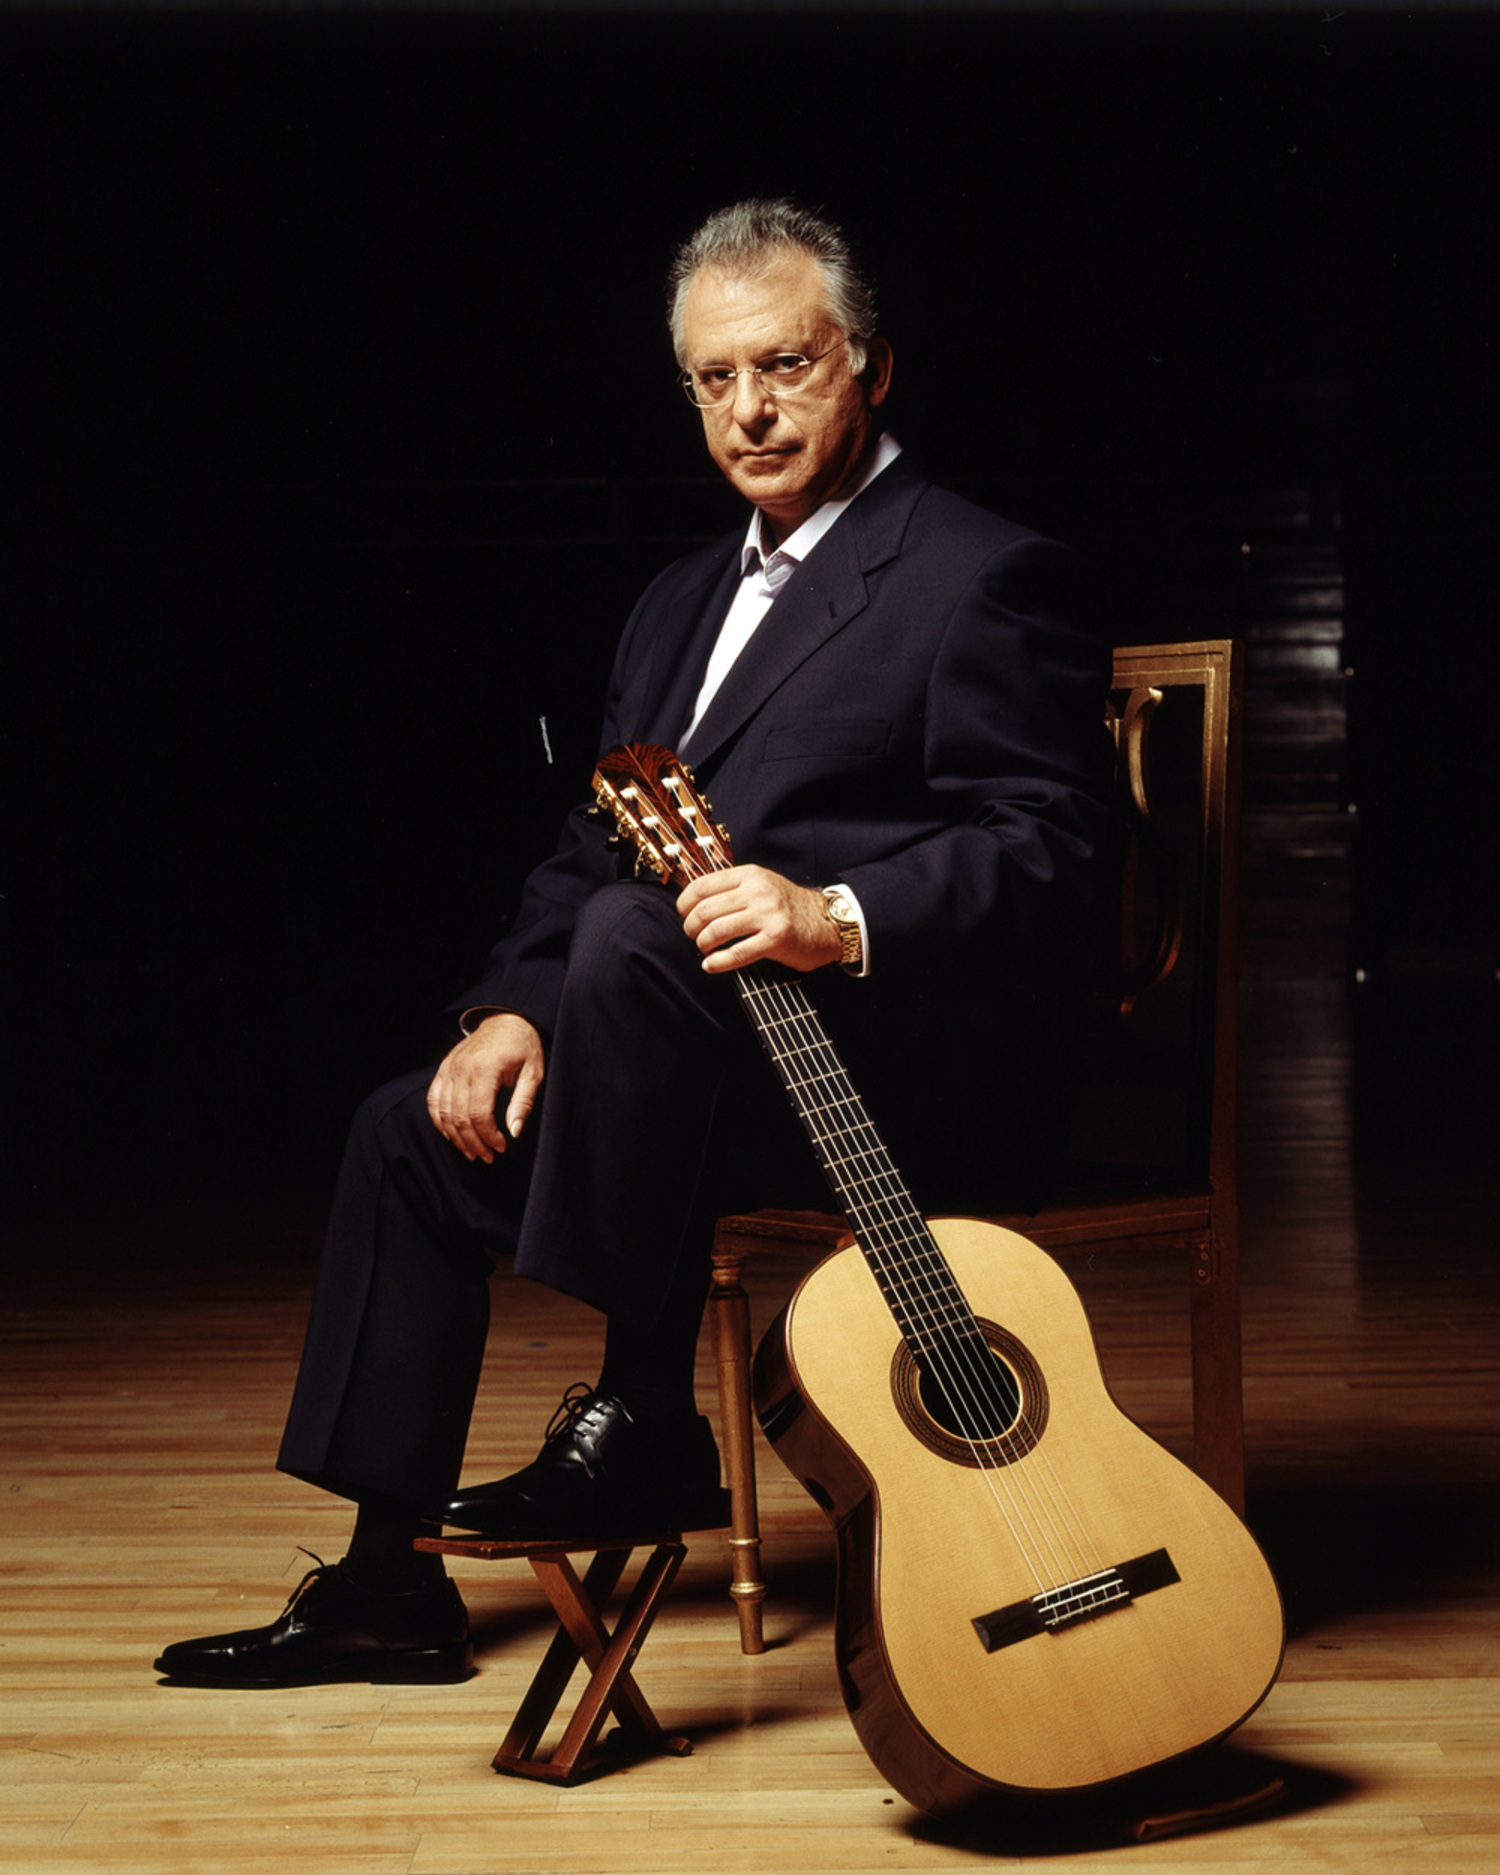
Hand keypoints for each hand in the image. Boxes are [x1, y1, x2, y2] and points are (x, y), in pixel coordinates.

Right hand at [425, 1012, 544, 1162]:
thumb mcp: (533, 1072)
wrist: (506, 1020)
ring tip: (471, 1152)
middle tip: (487, 1157)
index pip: (479, 1114)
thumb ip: (523, 1102)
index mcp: (485, 1068)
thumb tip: (514, 1132)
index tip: (501, 1148)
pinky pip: (433, 1100)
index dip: (488, 1137)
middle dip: (473, 1143)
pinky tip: (452, 1135)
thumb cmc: (523, 1046)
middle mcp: (461, 1069)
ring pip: (443, 1113)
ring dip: (455, 1138)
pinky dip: (439, 1121)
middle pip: (459, 1117)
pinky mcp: (443, 1070)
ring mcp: (449, 1068)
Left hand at [676, 865, 840, 975]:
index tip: (684, 915)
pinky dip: (718, 962)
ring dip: (703, 944)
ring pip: (717, 930)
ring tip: (704, 949)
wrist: (826, 922)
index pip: (702, 886)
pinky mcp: (775, 939)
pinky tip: (711, 965)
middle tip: (693, 936)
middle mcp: (757, 892)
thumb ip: (733, 888)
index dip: (684, 903)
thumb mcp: (762, 884)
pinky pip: (737, 952)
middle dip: (691, 928)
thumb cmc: (789, 906)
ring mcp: (767, 915)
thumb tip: (694, 901)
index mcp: (750, 875)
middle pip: (705, 910)